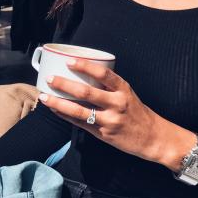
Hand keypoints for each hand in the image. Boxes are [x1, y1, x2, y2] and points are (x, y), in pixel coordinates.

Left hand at [38, 59, 195, 169]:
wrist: (152, 137)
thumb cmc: (137, 113)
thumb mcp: (127, 94)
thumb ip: (109, 87)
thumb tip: (83, 76)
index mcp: (123, 90)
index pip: (103, 74)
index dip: (84, 66)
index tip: (69, 61)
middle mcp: (116, 104)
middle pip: (86, 93)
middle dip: (64, 85)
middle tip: (50, 78)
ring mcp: (109, 120)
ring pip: (78, 111)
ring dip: (58, 103)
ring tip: (44, 97)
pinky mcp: (103, 134)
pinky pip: (80, 124)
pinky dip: (65, 115)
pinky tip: (55, 110)